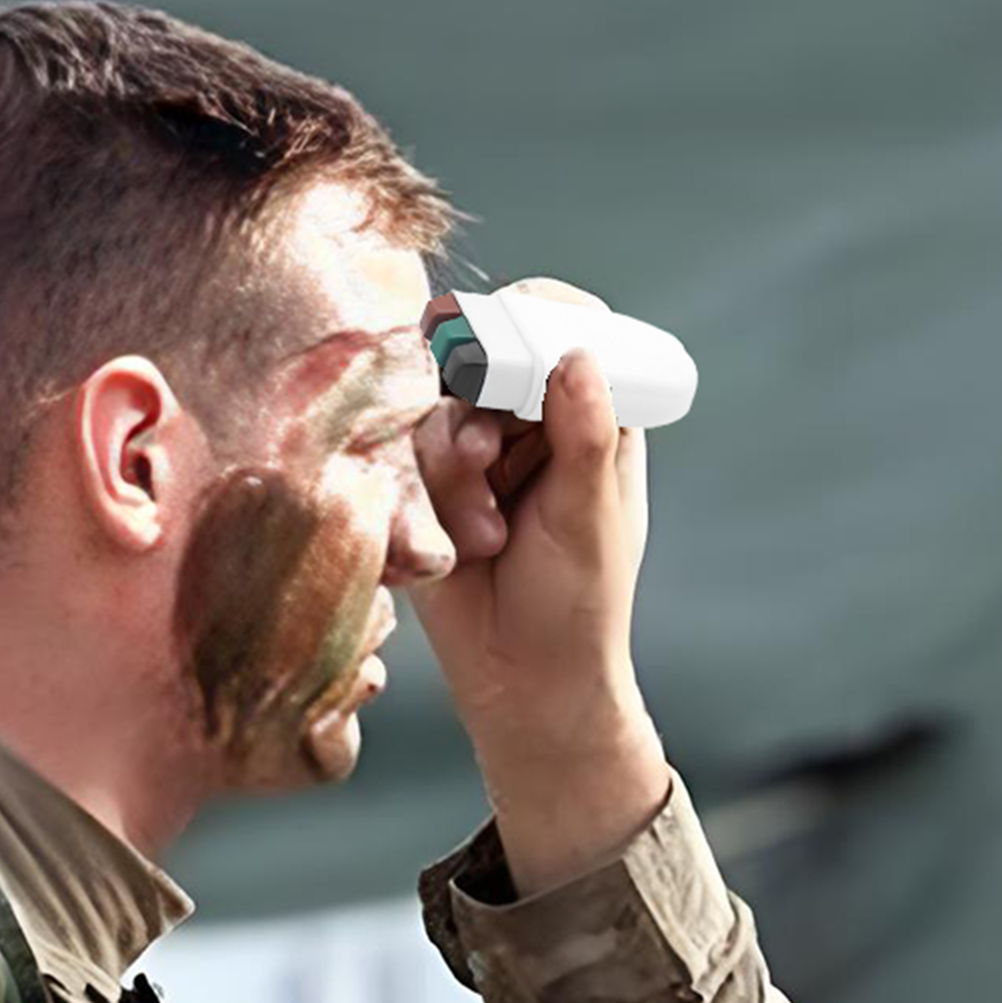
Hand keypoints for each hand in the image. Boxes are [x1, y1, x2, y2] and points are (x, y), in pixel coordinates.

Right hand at [409, 278, 651, 742]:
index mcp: (593, 425)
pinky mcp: (429, 487)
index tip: (516, 339)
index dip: (541, 320)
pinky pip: (408, 454)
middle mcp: (535, 428)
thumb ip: (583, 438)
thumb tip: (579, 354)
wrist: (522, 682)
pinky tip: (459, 546)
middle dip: (483, 406)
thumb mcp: (589, 519)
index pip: (572, 334)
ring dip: (458, 470)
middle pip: (493, 358)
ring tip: (486, 533)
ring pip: (443, 408)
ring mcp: (480, 455)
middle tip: (487, 457)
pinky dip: (430, 496)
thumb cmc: (576, 606)